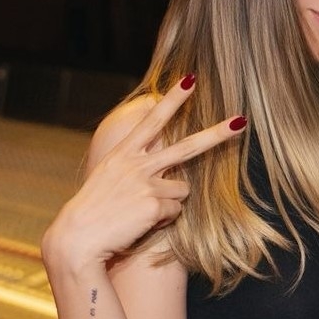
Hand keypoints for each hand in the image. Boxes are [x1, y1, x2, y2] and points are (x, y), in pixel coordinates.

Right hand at [44, 76, 246, 267]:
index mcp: (123, 154)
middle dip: (217, 134)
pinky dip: (161, 221)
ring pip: (181, 190)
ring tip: (139, 211)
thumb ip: (134, 168)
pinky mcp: (154, 205)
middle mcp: (136, 164)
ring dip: (168, 203)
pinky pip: (174, 213)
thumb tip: (166, 170)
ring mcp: (146, 184)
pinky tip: (138, 223)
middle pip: (186, 147)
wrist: (77, 238)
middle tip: (241, 121)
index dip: (172, 100)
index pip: (152, 121)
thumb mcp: (108, 179)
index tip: (190, 80)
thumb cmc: (93, 212)